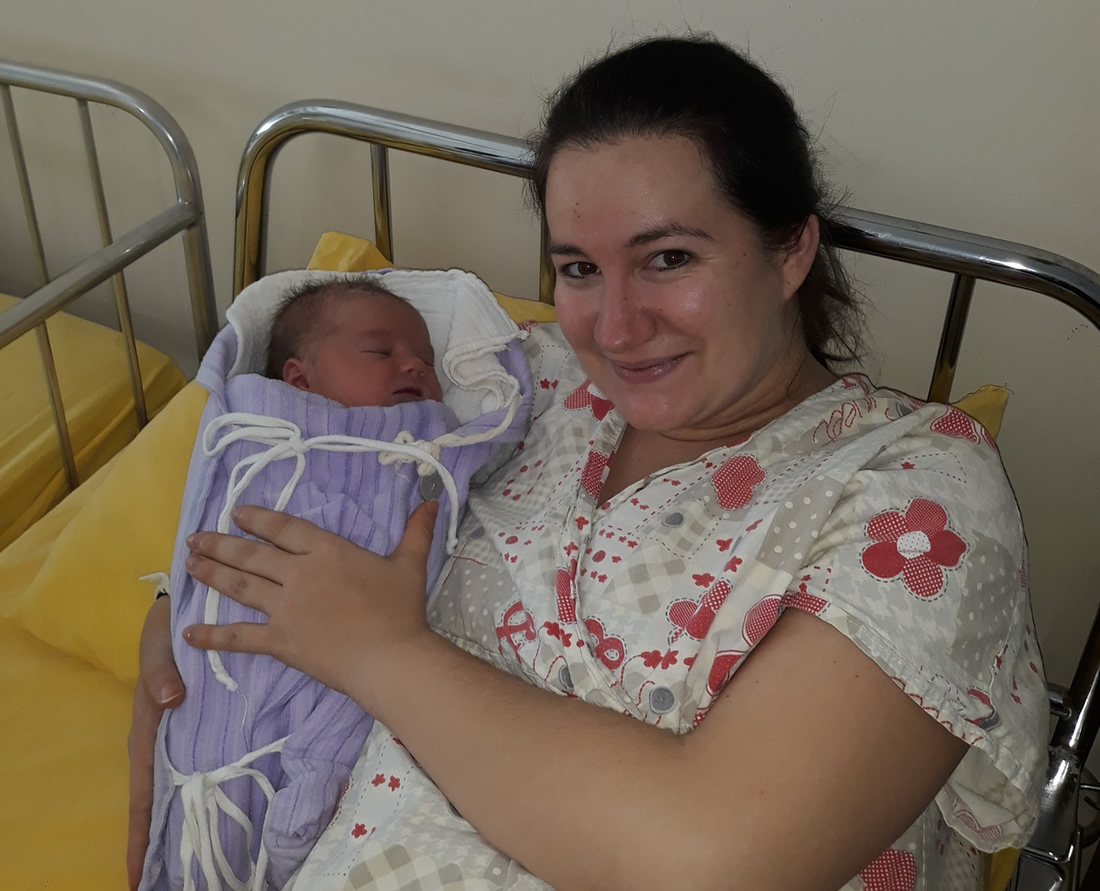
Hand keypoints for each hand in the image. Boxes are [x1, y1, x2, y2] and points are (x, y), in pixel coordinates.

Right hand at [127, 595, 184, 889]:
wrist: (189, 610)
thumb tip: (169, 698)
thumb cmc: (167, 630)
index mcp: (148, 729)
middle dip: (159, 843)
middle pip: (160, 801)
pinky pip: (205, 764)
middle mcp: (165, 740)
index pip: (143, 791)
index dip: (141, 833)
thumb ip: (163, 669)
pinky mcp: (205, 725)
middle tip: (163, 884)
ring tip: (192, 864)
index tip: (138, 877)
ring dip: (184, 823)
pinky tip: (231, 814)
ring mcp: (185, 736)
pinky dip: (211, 791)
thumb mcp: (159, 646)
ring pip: (183, 787)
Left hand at [182, 499, 438, 707]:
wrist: (390, 658)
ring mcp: (285, 608)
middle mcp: (299, 574)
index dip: (258, 519)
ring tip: (189, 563)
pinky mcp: (280, 641)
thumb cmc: (401, 611)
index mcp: (327, 551)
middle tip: (196, 537)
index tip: (236, 513)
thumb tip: (432, 502)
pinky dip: (212, 635)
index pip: (284, 528)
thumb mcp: (410, 565)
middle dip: (221, 543)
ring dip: (211, 573)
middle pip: (252, 554)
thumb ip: (416, 532)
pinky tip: (189, 632)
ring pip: (240, 585)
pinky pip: (239, 637)